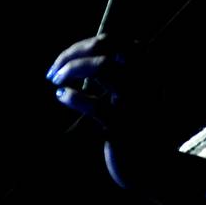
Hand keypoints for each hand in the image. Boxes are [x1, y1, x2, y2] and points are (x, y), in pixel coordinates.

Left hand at [47, 34, 145, 187]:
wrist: (152, 163)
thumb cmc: (134, 123)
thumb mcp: (131, 91)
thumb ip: (114, 70)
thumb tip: (77, 54)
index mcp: (150, 66)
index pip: (113, 41)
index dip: (84, 46)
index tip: (66, 58)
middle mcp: (147, 77)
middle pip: (106, 47)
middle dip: (73, 54)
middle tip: (53, 70)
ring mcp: (137, 99)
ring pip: (101, 67)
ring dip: (71, 69)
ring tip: (55, 79)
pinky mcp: (124, 125)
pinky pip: (94, 104)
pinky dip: (72, 97)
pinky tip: (61, 96)